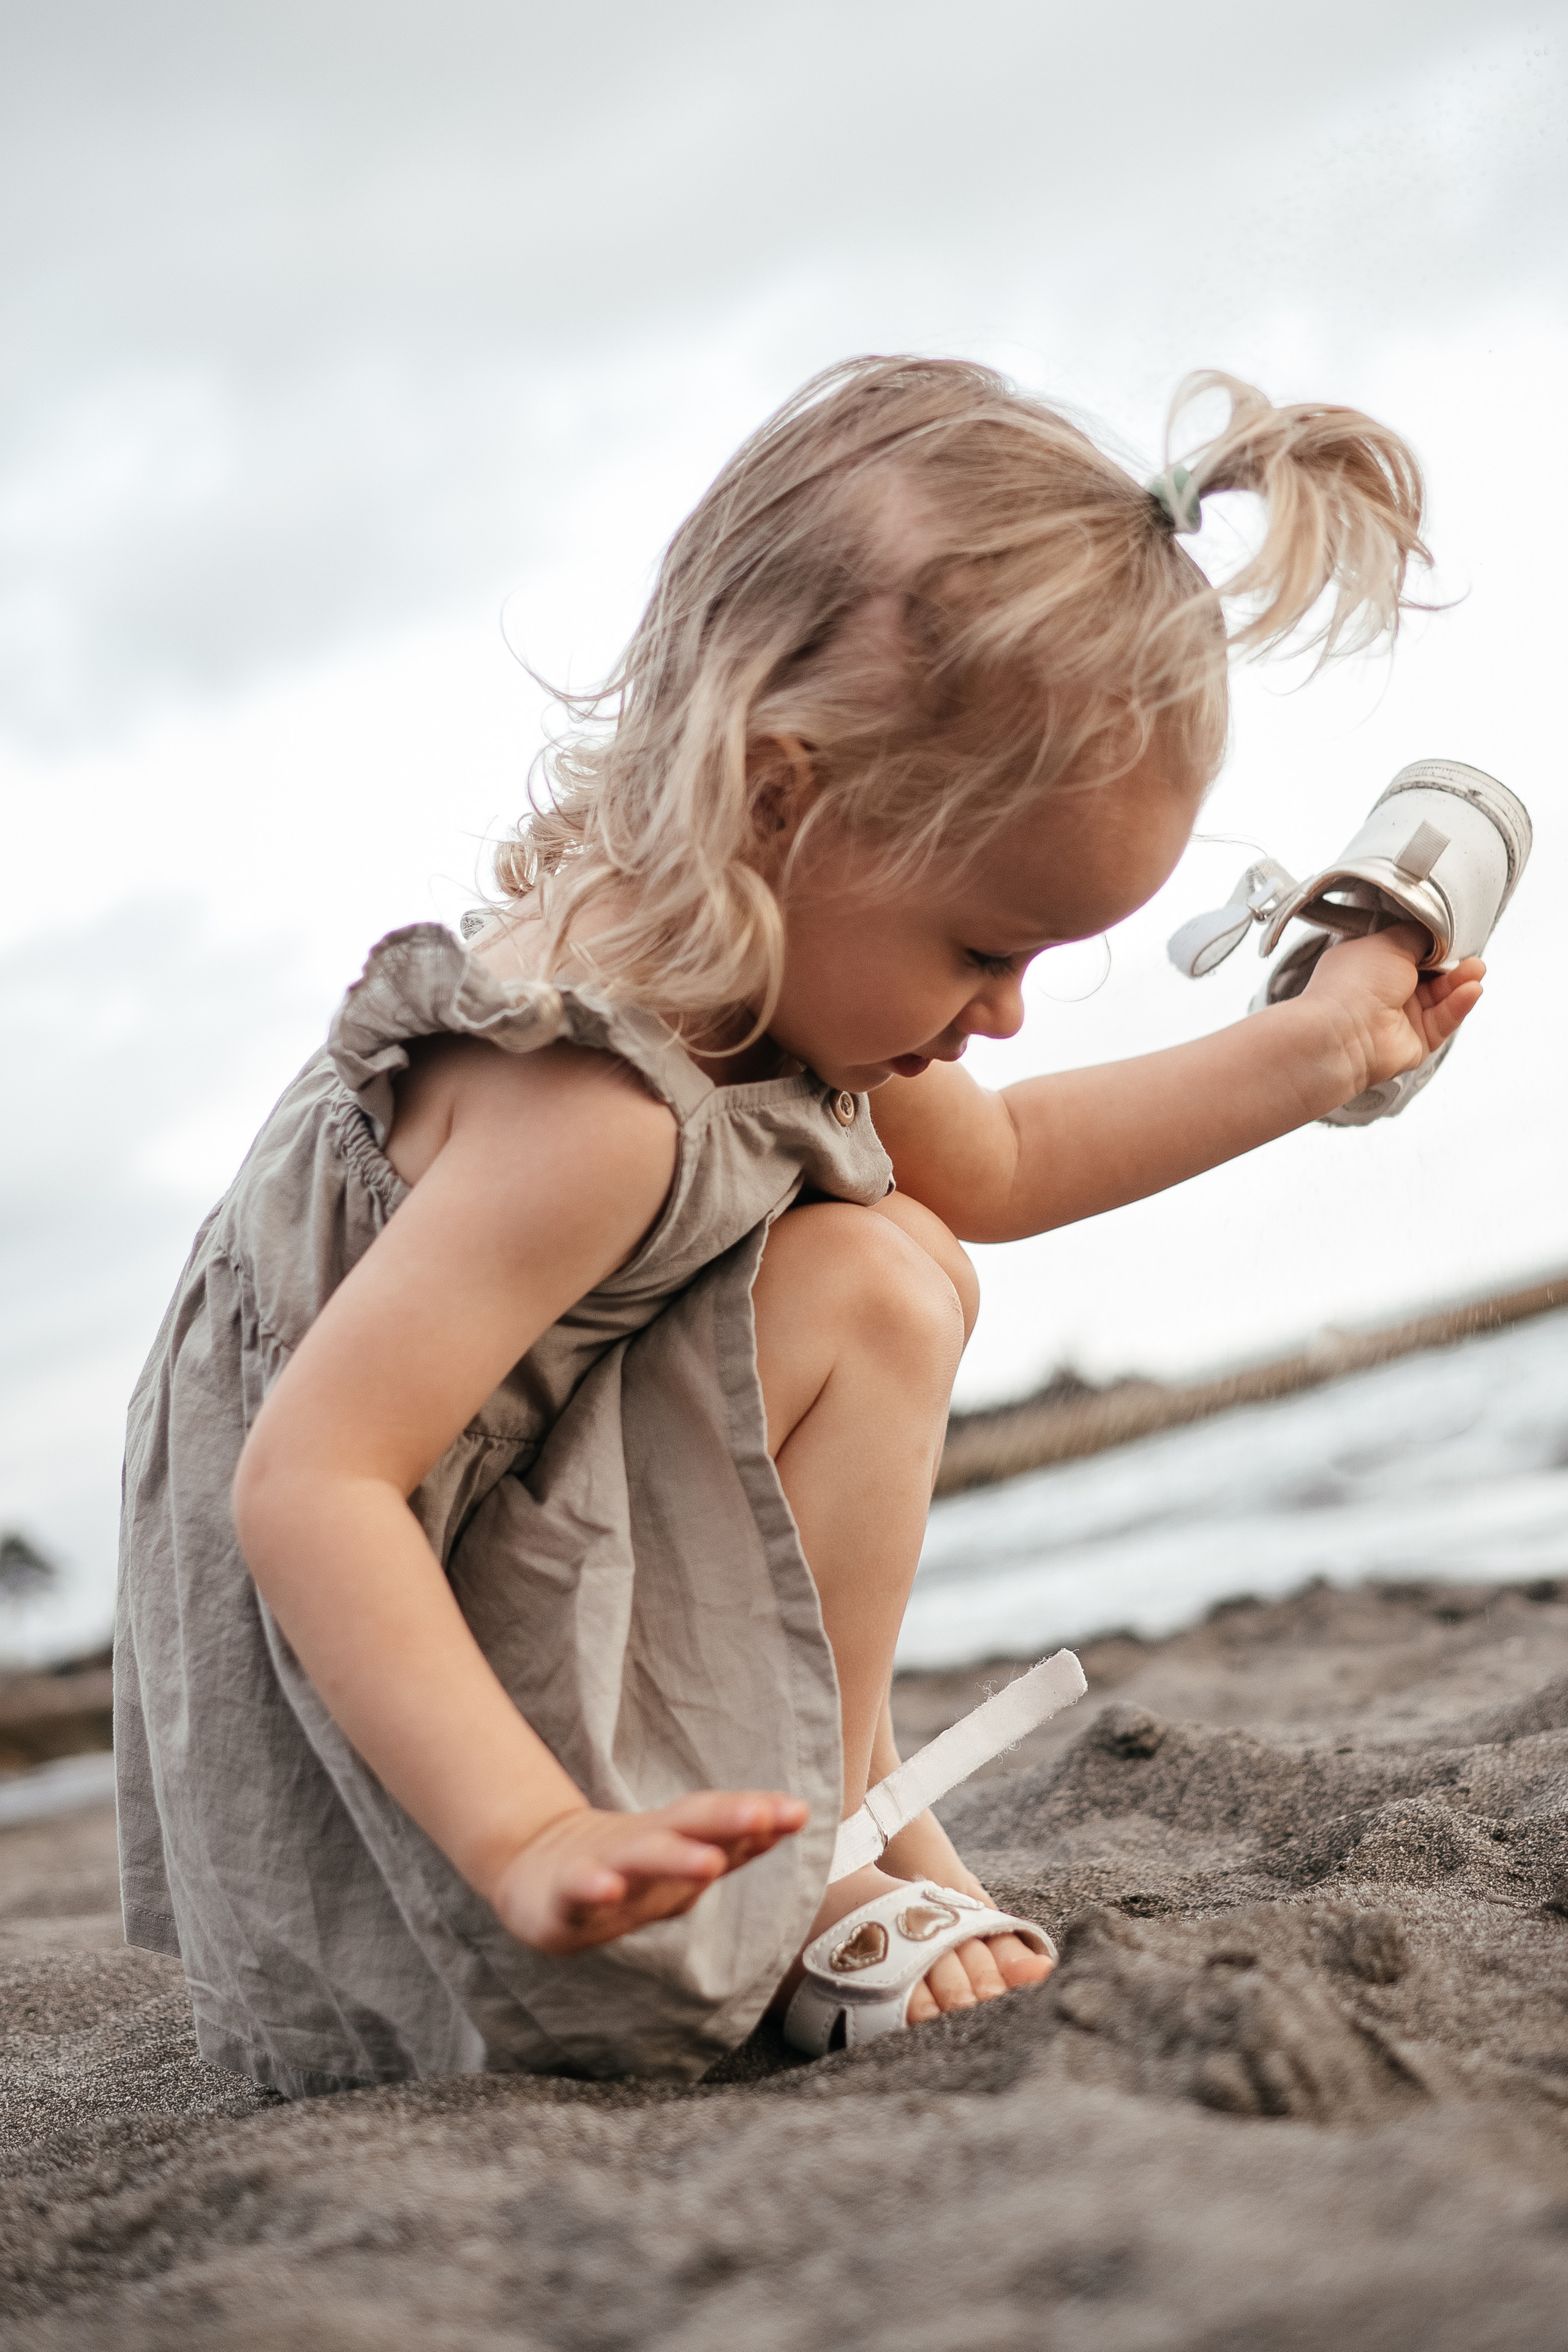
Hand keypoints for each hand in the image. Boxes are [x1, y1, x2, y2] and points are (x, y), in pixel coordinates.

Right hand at [488, 1790, 808, 1956]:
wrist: (536, 1872)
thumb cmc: (621, 1867)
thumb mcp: (678, 1859)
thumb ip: (731, 1842)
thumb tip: (793, 1816)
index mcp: (675, 1841)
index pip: (722, 1826)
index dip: (758, 1820)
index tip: (797, 1812)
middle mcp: (644, 1846)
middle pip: (689, 1827)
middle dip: (727, 1820)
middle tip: (765, 1814)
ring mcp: (604, 1866)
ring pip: (643, 1857)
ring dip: (676, 1857)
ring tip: (709, 1862)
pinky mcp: (563, 1894)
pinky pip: (580, 1889)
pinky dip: (595, 1887)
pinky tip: (609, 1888)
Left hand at [1301, 924, 1484, 1098]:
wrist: (1343, 1033)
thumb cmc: (1355, 982)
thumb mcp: (1391, 942)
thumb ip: (1418, 935)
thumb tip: (1436, 933)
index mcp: (1370, 963)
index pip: (1409, 951)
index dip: (1432, 945)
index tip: (1452, 937)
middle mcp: (1383, 990)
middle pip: (1429, 975)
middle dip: (1452, 964)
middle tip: (1471, 954)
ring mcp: (1399, 1017)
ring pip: (1440, 998)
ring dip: (1460, 983)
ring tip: (1477, 969)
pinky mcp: (1416, 1041)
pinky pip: (1443, 1021)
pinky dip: (1458, 1005)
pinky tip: (1472, 990)